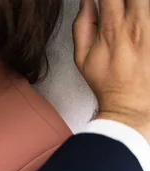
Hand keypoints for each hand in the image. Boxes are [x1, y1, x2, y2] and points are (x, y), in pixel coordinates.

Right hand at [74, 0, 149, 138]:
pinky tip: (139, 18)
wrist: (130, 105)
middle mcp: (136, 25)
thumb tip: (85, 1)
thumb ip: (82, 25)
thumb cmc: (107, 83)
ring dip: (136, 5)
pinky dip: (145, 13)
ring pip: (144, 3)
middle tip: (118, 4)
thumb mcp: (82, 57)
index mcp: (112, 28)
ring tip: (130, 12)